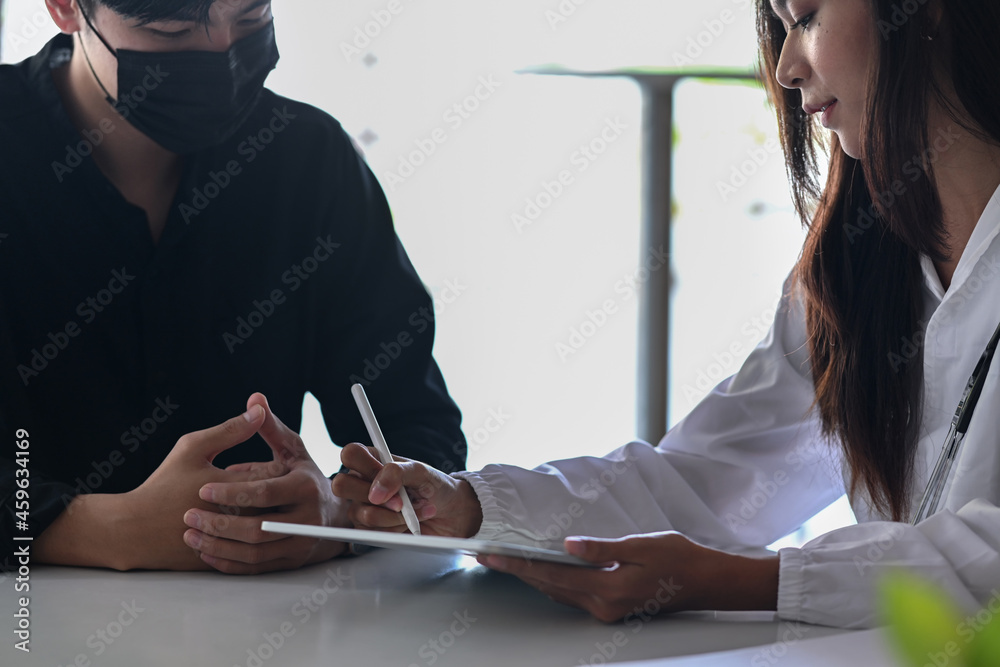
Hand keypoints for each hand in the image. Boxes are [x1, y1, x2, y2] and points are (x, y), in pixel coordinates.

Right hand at [34, 404, 285, 570]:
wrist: (134, 530)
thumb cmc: (164, 484)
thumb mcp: (193, 448)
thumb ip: (230, 430)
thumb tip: (260, 410)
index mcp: (233, 487)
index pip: (276, 474)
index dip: (281, 467)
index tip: (279, 462)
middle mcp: (237, 517)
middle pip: (277, 503)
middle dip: (280, 492)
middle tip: (279, 484)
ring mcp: (232, 542)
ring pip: (268, 528)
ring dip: (271, 514)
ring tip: (266, 504)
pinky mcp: (226, 559)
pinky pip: (253, 547)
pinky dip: (255, 535)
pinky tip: (248, 523)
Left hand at [181, 393, 348, 573]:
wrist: (331, 513)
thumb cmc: (303, 476)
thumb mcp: (292, 449)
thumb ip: (270, 427)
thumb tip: (254, 400)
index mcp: (305, 487)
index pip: (264, 492)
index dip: (231, 492)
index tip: (202, 490)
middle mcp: (308, 519)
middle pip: (258, 528)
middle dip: (218, 524)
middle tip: (189, 516)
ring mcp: (301, 544)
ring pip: (254, 552)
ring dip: (218, 546)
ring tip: (191, 535)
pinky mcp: (292, 562)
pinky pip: (256, 567)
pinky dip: (229, 562)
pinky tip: (206, 551)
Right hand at [332, 443, 482, 537]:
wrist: (452, 514)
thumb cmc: (437, 487)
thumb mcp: (422, 472)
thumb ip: (397, 473)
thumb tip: (375, 491)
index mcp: (374, 461)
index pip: (350, 454)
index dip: (363, 465)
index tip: (383, 474)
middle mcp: (364, 482)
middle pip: (341, 485)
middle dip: (374, 496)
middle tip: (400, 500)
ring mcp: (364, 506)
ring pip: (359, 514)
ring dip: (392, 516)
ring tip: (413, 511)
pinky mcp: (370, 529)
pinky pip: (370, 532)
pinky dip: (394, 528)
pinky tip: (408, 523)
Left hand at [477, 532, 778, 621]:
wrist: (709, 582)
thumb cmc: (680, 559)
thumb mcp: (641, 545)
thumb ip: (602, 548)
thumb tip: (568, 545)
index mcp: (609, 589)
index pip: (552, 574)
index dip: (518, 563)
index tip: (492, 554)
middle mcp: (603, 605)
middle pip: (548, 587)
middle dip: (515, 570)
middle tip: (485, 556)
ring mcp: (607, 610)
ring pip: (557, 593)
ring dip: (530, 577)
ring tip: (503, 561)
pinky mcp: (612, 607)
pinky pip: (572, 595)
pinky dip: (552, 581)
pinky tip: (539, 570)